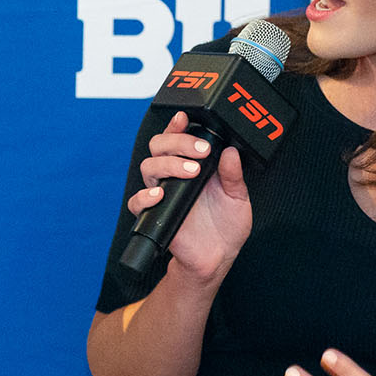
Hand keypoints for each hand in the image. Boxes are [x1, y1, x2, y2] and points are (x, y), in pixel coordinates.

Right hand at [127, 110, 252, 280]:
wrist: (218, 257)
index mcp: (193, 165)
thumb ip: (234, 174)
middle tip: (200, 151)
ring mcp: (163, 193)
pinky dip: (144, 196)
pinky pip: (137, 202)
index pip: (177, 138)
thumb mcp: (238, 197)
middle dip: (177, 142)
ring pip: (148, 167)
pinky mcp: (154, 214)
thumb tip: (231, 151)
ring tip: (191, 171)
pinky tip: (160, 194)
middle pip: (159, 146)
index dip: (176, 126)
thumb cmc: (226, 225)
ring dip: (168, 164)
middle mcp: (174, 176)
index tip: (185, 119)